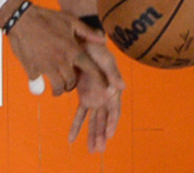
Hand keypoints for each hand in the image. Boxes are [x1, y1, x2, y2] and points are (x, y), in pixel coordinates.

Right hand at [5, 5, 115, 97]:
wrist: (20, 17)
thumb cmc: (45, 17)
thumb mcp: (69, 20)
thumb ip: (87, 32)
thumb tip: (103, 40)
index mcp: (72, 50)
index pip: (91, 70)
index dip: (100, 80)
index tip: (104, 87)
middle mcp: (61, 60)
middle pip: (72, 82)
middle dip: (71, 85)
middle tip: (68, 83)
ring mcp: (46, 65)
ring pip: (58, 86)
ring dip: (59, 89)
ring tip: (56, 88)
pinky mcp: (32, 68)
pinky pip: (38, 83)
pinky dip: (39, 85)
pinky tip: (39, 81)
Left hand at [66, 36, 123, 151]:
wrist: (80, 42)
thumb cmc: (96, 50)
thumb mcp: (106, 60)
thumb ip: (113, 74)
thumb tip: (122, 87)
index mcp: (113, 91)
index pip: (114, 111)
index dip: (112, 123)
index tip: (109, 136)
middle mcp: (105, 98)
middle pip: (104, 120)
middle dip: (101, 135)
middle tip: (97, 150)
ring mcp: (94, 98)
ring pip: (93, 121)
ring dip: (91, 135)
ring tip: (91, 150)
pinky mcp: (83, 96)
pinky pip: (80, 114)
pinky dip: (77, 125)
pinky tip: (72, 138)